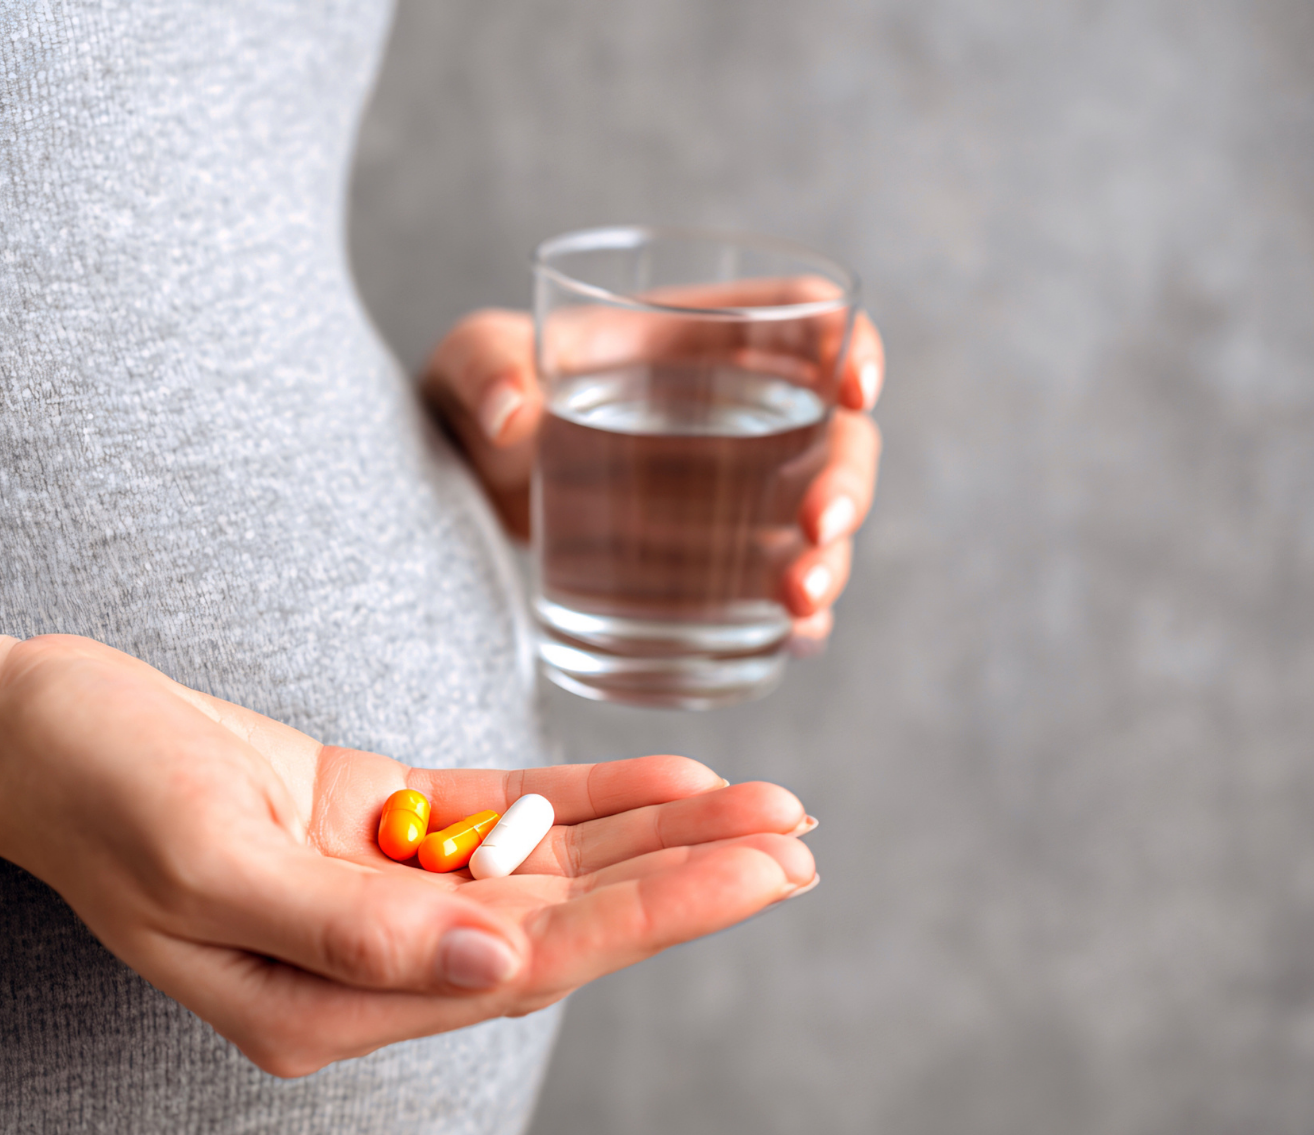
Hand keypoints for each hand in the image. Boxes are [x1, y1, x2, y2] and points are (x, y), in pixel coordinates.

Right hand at [0, 629, 816, 1075]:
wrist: (27, 727)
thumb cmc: (92, 791)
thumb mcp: (204, 860)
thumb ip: (346, 930)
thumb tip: (494, 968)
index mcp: (324, 1005)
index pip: (524, 964)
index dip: (649, 916)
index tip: (757, 872)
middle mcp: (365, 964)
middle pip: (557, 924)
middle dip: (682, 880)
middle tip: (800, 837)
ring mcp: (373, 891)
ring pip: (543, 869)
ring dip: (654, 838)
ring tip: (767, 808)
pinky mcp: (372, 824)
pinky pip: (496, 815)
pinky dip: (582, 797)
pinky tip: (667, 780)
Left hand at [421, 305, 883, 652]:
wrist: (459, 489)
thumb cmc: (476, 402)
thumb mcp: (466, 368)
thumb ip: (481, 368)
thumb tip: (512, 411)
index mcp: (694, 343)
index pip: (802, 318)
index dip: (849, 342)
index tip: (854, 387)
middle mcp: (734, 418)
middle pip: (835, 436)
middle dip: (847, 483)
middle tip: (818, 529)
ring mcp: (731, 497)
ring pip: (818, 520)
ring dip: (831, 560)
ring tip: (800, 603)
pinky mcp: (712, 565)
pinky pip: (777, 586)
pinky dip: (799, 615)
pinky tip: (794, 638)